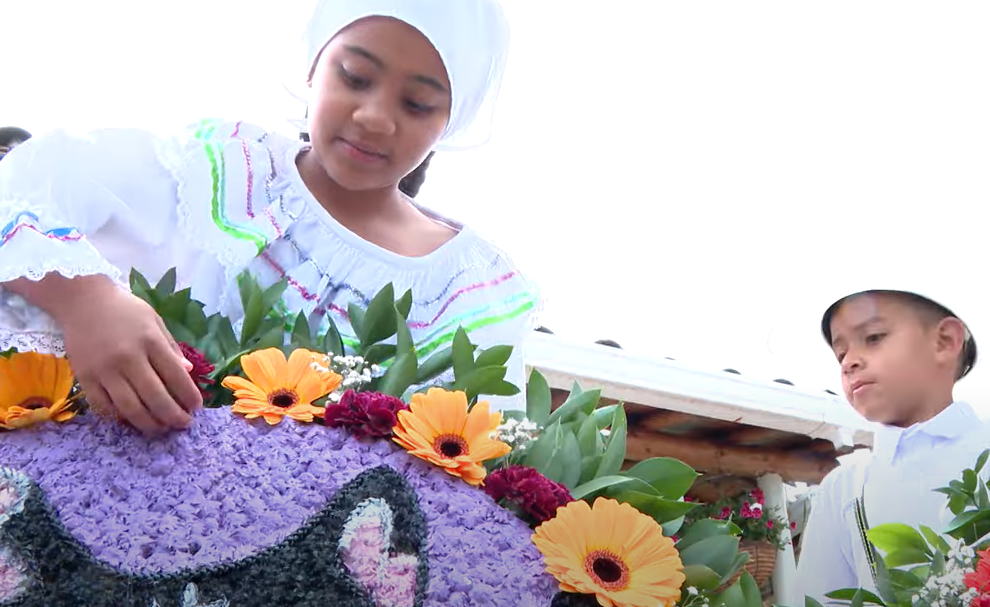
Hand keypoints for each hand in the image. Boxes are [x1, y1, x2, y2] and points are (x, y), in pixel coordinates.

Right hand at [57, 284, 202, 434]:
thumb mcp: (154, 321)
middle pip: (156, 397)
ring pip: (130, 408)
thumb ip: (170, 348)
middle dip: (174, 416)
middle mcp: (128, 357)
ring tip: (161, 428)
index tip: (196, 408)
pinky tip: (132, 419)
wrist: (82, 299)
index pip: (176, 376)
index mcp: (150, 341)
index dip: (189, 396)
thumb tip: (187, 372)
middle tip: (183, 424)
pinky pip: (104, 407)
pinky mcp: (85, 377)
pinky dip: (120, 418)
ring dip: (150, 424)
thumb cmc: (124, 309)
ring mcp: (104, 370)